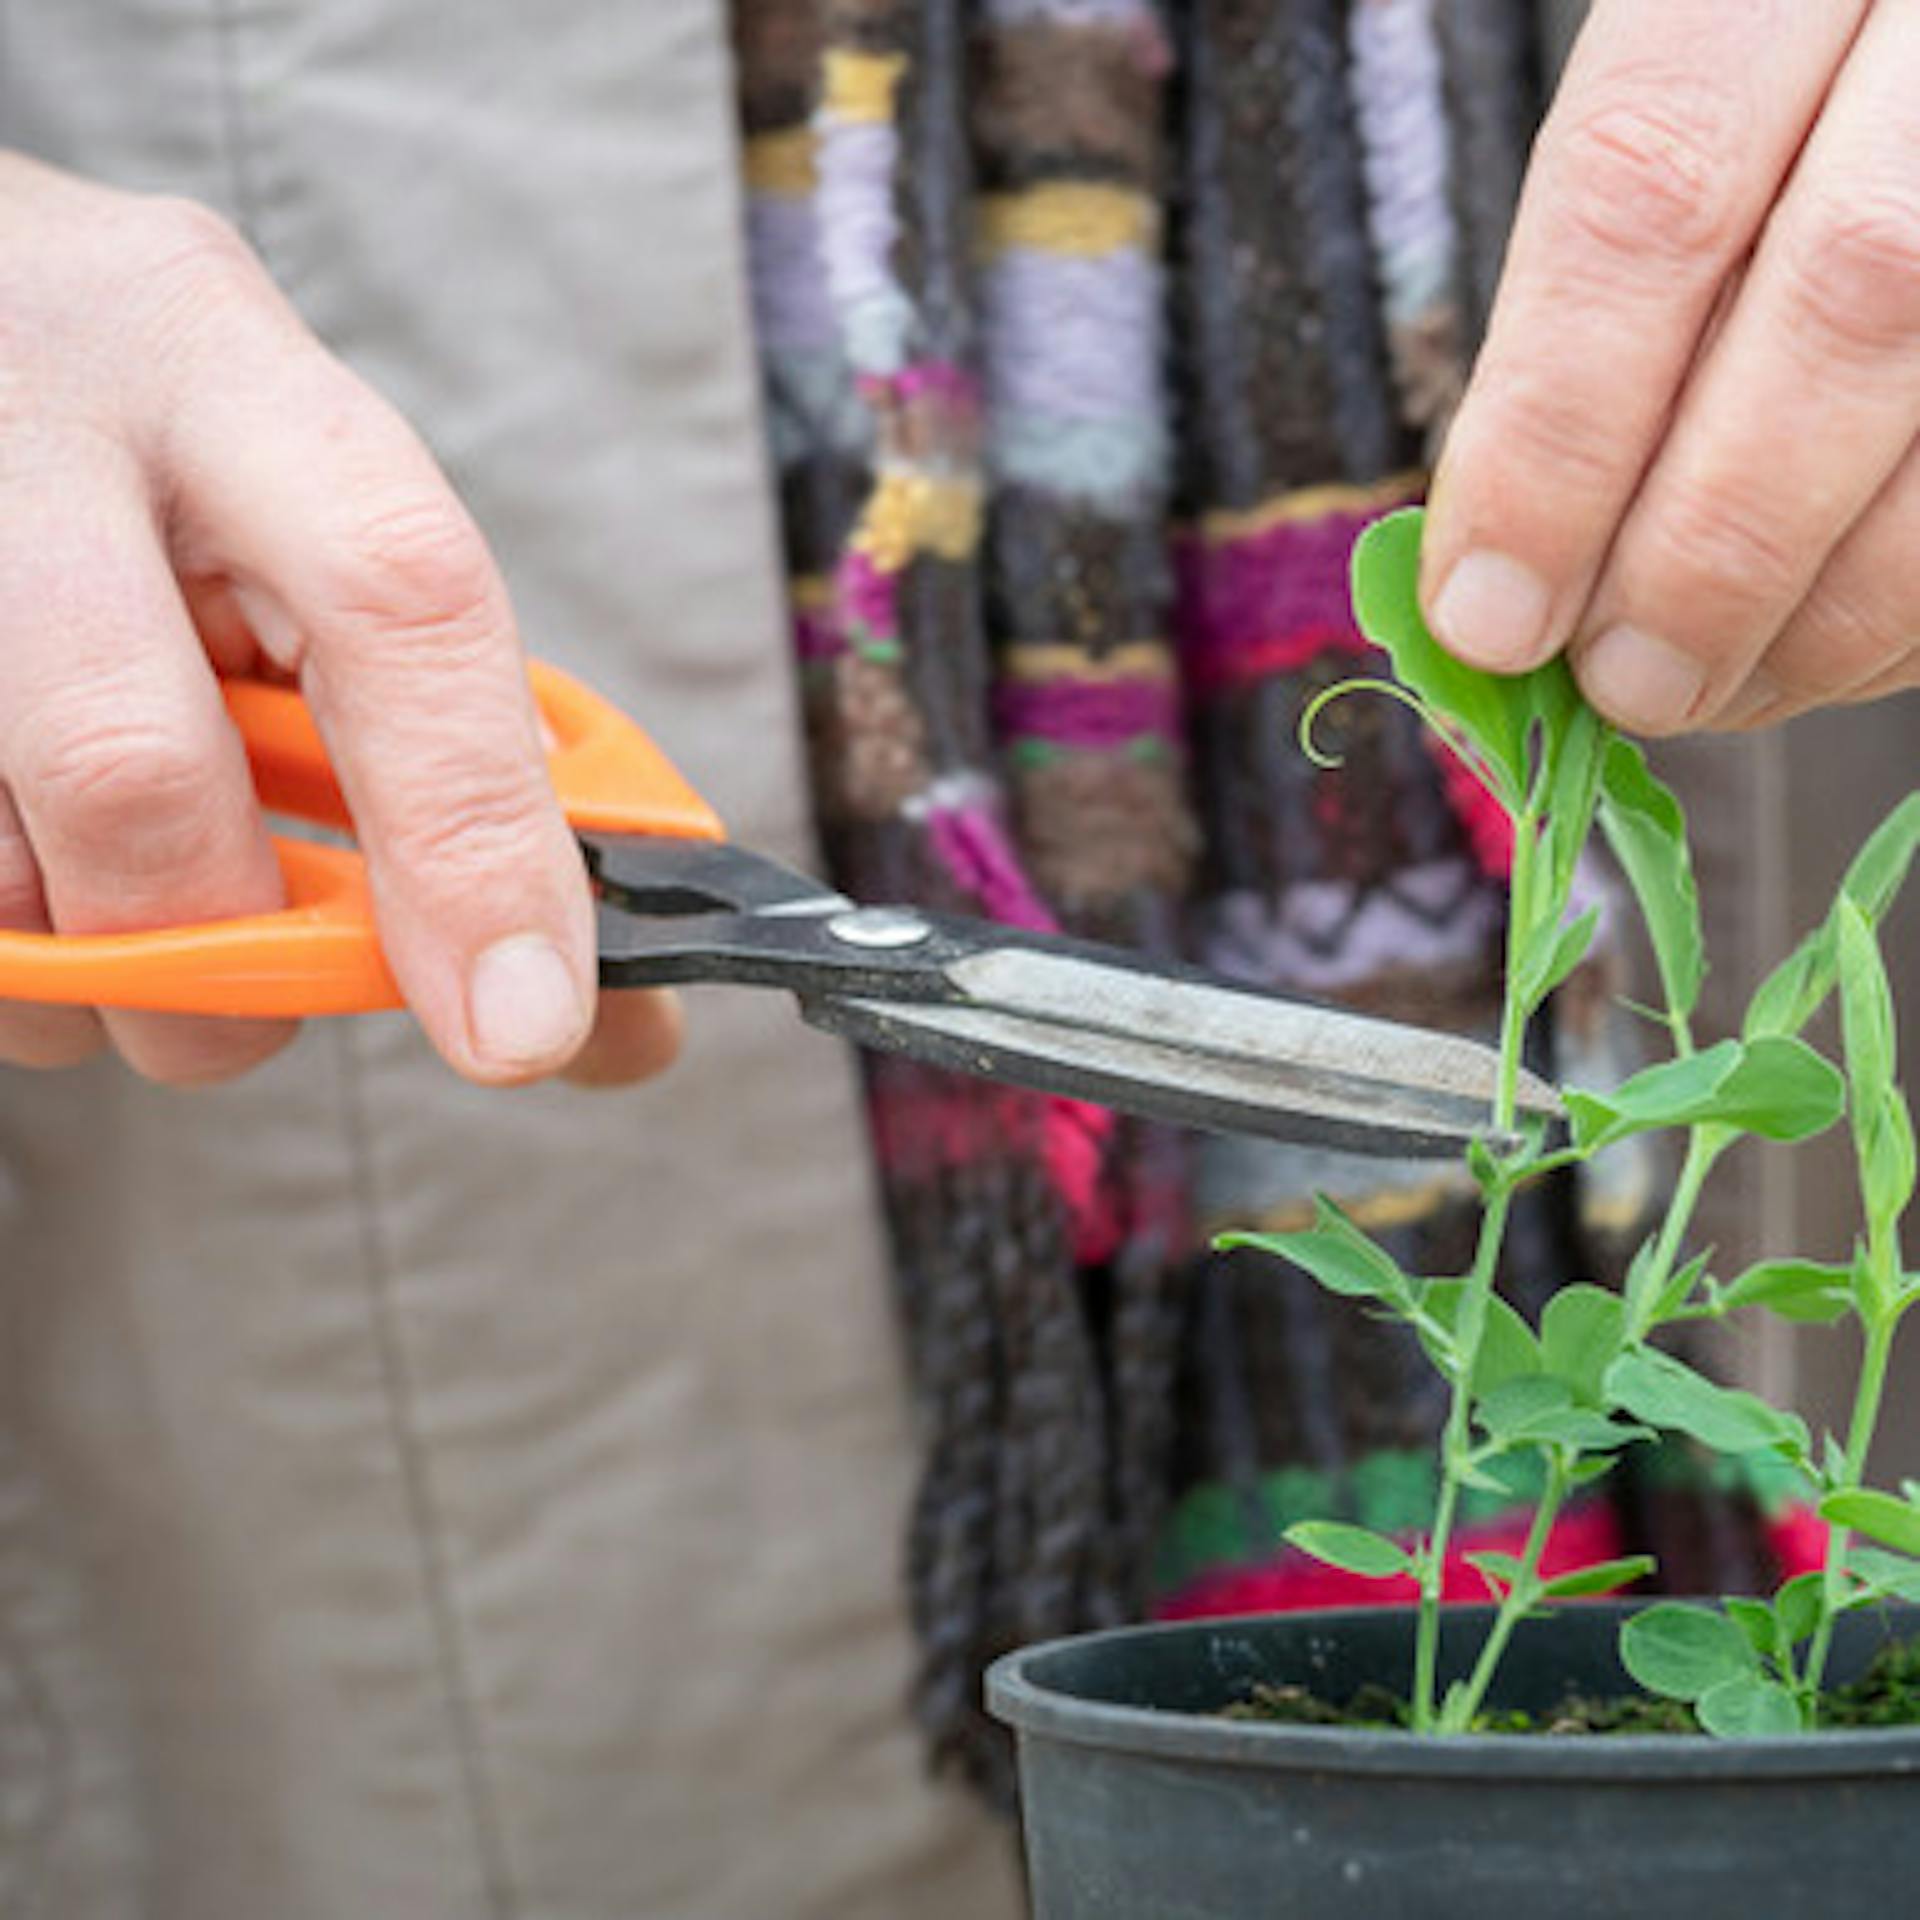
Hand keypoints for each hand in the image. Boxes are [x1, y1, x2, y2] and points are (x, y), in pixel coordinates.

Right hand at [0, 155, 678, 1085]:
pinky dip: (5, 951)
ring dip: (88, 970)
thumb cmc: (155, 454)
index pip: (403, 606)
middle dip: (227, 960)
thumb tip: (603, 1010)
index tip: (526, 1031)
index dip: (475, 843)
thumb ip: (463, 742)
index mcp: (239, 379)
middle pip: (138, 771)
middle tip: (260, 1005)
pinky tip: (32, 864)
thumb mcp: (317, 526)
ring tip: (120, 898)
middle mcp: (41, 428)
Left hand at [1422, 0, 1919, 735]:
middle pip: (1847, 300)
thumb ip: (1590, 306)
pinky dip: (1912, 605)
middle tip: (1619, 685)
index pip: (1645, 193)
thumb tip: (1502, 576)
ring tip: (1709, 686)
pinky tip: (1825, 646)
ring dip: (1827, 608)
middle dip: (1708, 549)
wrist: (1909, 54)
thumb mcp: (1666, 131)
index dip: (1554, 437)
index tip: (1487, 616)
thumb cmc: (1767, 102)